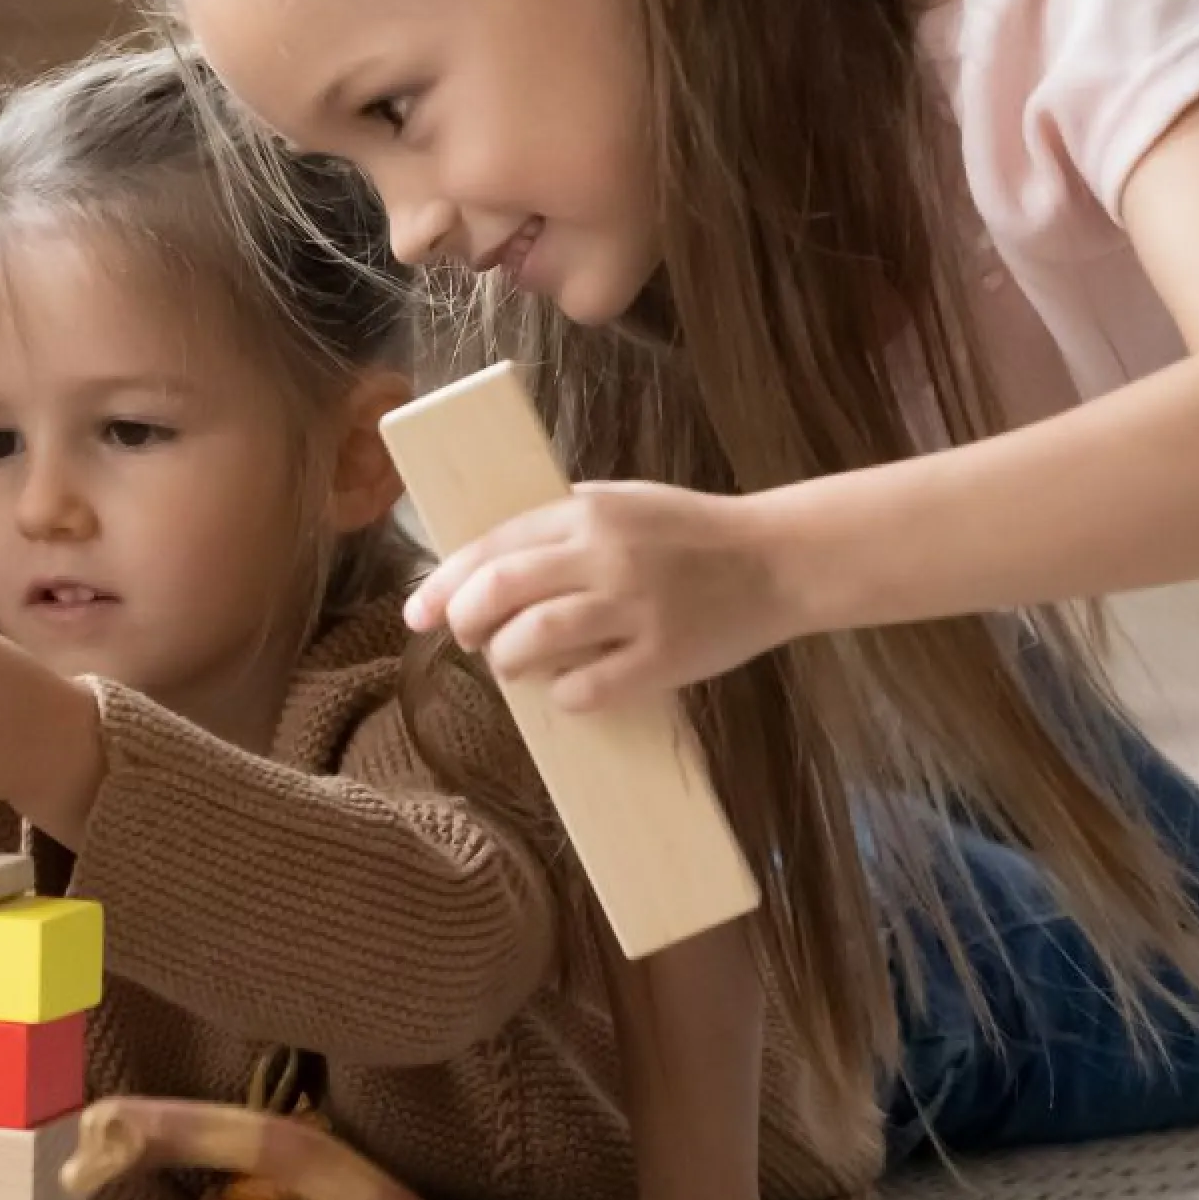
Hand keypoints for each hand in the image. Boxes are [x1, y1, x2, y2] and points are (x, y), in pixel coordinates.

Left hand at [405, 484, 805, 712]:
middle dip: (465, 622)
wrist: (778, 559)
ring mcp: (635, 608)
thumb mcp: (623, 504)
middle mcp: (605, 555)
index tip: (420, 610)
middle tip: (466, 639)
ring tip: (512, 664)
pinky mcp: (664, 657)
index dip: (445, 583)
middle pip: (499, 590)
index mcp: (588, 513)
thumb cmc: (691, 534)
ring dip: (507, 659)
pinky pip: (587, 688)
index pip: (492, 547)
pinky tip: (568, 692)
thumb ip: (562, 526)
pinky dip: (564, 695)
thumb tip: (489, 565)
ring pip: (533, 640)